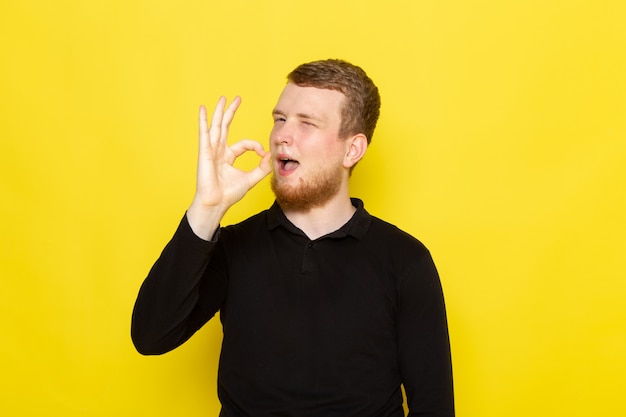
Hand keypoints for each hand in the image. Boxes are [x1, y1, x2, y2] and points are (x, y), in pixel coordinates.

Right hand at [187, 96, 271, 238]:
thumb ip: (262, 168)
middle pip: (226, 127)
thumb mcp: (251, 179)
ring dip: (220, 112)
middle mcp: (219, 151)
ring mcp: (211, 150)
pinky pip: (204, 133)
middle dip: (232, 113)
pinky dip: (203, 121)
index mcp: (228, 157)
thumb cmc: (229, 194)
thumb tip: (271, 157)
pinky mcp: (205, 152)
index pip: (244, 144)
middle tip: (237, 99)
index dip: (256, 146)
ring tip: (223, 98)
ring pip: (217, 127)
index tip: (263, 154)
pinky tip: (202, 109)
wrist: (216, 203)